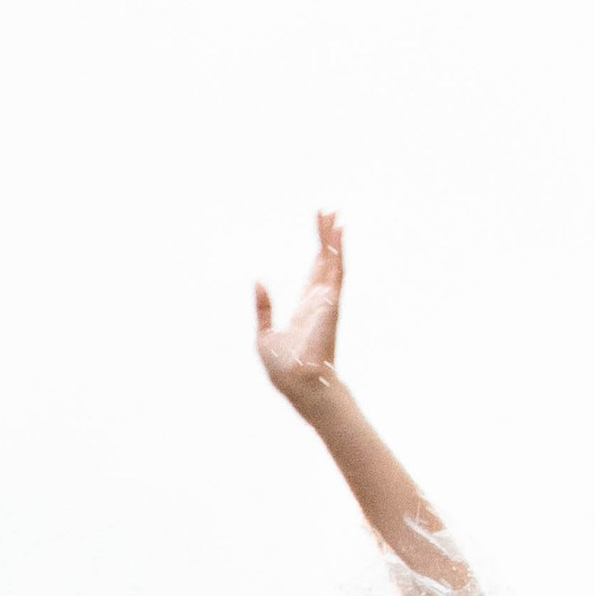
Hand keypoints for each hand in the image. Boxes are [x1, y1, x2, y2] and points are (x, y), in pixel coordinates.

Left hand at [254, 210, 344, 406]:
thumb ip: (263, 308)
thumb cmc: (282, 369)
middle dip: (327, 236)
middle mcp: (320, 300)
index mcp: (306, 306)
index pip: (315, 270)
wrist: (296, 384)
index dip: (318, 249)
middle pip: (326, 260)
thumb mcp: (263, 334)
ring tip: (334, 215)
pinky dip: (337, 253)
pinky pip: (335, 273)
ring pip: (333, 262)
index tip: (319, 226)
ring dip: (334, 239)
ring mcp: (327, 301)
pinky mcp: (330, 304)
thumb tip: (257, 281)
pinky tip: (336, 235)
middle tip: (329, 211)